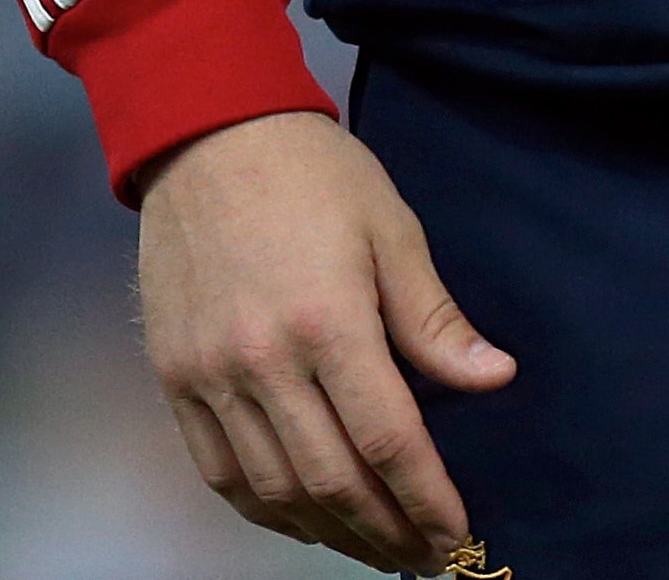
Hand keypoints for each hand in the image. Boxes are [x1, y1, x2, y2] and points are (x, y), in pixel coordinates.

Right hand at [136, 111, 515, 571]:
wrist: (203, 130)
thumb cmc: (311, 173)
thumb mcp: (391, 230)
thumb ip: (435, 319)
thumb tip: (495, 379)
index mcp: (327, 320)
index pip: (390, 444)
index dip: (430, 503)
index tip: (460, 537)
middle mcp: (263, 360)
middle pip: (334, 482)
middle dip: (390, 535)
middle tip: (427, 558)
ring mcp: (209, 373)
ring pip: (276, 490)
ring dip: (333, 534)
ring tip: (375, 549)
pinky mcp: (174, 375)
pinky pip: (220, 472)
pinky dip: (266, 509)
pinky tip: (304, 519)